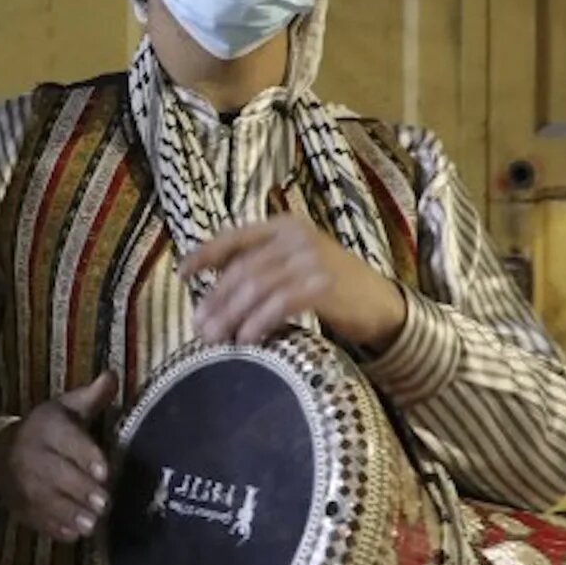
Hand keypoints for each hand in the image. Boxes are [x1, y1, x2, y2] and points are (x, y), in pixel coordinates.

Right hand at [0, 371, 116, 542]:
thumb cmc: (46, 431)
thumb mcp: (66, 409)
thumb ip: (92, 397)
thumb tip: (113, 375)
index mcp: (44, 426)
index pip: (65, 439)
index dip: (84, 454)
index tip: (104, 470)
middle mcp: (29, 454)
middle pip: (54, 473)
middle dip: (79, 488)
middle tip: (104, 502)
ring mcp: (21, 484)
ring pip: (45, 500)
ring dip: (68, 513)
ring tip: (91, 523)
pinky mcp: (20, 508)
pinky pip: (35, 520)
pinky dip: (54, 528)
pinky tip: (73, 534)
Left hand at [181, 215, 407, 350]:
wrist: (383, 305)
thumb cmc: (333, 288)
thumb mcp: (295, 266)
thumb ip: (260, 267)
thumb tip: (212, 288)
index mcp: (285, 226)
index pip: (235, 236)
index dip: (205, 255)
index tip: (182, 275)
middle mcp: (297, 237)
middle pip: (243, 268)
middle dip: (215, 299)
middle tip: (198, 326)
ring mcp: (312, 259)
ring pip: (257, 288)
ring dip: (231, 316)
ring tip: (215, 338)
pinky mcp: (324, 285)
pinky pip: (280, 304)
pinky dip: (259, 322)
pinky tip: (247, 338)